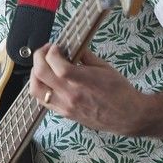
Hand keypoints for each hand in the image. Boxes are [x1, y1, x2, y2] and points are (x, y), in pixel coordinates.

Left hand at [29, 44, 148, 134]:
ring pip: (36, 90)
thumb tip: (73, 47)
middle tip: (46, 51)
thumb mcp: (105, 67)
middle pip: (40, 74)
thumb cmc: (120, 92)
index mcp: (82, 80)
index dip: (51, 51)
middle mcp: (70, 94)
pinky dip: (41, 88)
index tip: (56, 46)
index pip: (55, 63)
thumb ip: (86, 56)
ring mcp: (65, 106)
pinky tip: (48, 81)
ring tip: (43, 66)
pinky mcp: (64, 114)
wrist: (128, 116)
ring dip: (35, 74)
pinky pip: (43, 100)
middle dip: (39, 57)